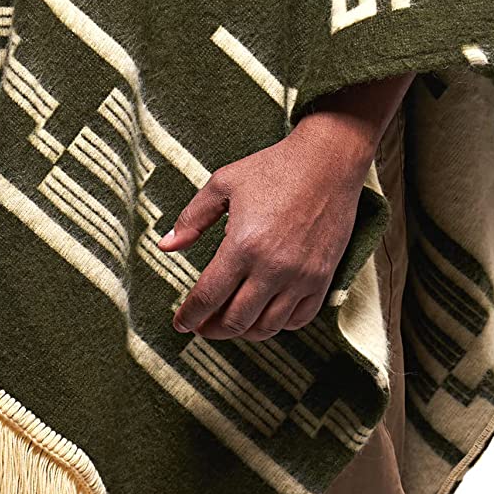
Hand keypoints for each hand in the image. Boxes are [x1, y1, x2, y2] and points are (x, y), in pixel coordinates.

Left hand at [157, 112, 375, 341]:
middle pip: (235, 320)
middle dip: (211, 329)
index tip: (180, 322)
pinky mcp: (322, 278)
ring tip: (229, 323)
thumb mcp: (223, 184)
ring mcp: (301, 277)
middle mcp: (272, 267)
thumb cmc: (274, 168)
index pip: (208, 296)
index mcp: (242, 245)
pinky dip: (277, 325)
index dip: (189, 315)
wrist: (328, 162)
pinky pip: (298, 319)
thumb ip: (192, 218)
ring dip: (243, 332)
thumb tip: (166, 246)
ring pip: (266, 327)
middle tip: (201, 326)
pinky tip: (264, 315)